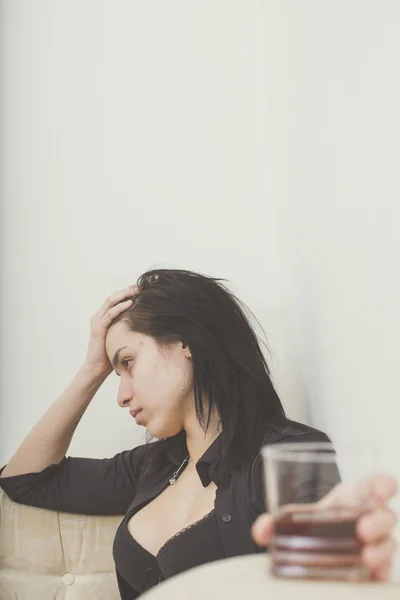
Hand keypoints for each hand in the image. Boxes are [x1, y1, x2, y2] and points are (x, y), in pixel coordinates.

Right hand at [83, 285, 137, 376]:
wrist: (97, 368)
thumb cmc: (110, 353)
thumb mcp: (121, 336)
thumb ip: (127, 327)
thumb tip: (145, 323)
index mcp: (104, 317)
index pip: (115, 299)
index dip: (127, 293)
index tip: (140, 290)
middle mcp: (99, 316)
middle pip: (113, 297)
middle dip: (127, 290)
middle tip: (140, 287)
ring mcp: (97, 321)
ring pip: (111, 301)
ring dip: (124, 294)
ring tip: (136, 291)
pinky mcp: (98, 328)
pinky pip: (110, 314)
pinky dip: (120, 307)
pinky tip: (130, 303)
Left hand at [251, 474, 397, 580]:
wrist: (315, 546)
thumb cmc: (314, 524)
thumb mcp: (297, 517)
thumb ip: (275, 522)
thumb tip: (262, 530)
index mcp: (352, 497)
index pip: (374, 484)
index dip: (382, 484)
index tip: (384, 488)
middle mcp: (368, 517)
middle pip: (386, 515)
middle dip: (378, 521)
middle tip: (363, 530)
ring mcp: (375, 542)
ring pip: (389, 542)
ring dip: (381, 549)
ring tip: (366, 556)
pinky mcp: (375, 566)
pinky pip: (385, 569)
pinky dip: (381, 572)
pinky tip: (372, 574)